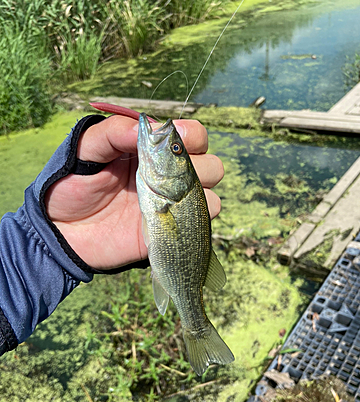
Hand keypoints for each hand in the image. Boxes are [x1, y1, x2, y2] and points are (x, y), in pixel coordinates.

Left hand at [45, 115, 223, 269]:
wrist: (61, 231)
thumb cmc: (71, 185)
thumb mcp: (85, 150)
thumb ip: (113, 132)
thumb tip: (147, 127)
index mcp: (154, 152)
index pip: (194, 136)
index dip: (193, 135)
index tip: (176, 138)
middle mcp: (170, 177)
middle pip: (212, 165)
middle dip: (199, 166)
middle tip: (163, 175)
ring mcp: (172, 206)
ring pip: (212, 195)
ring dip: (196, 195)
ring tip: (161, 198)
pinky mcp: (169, 232)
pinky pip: (199, 225)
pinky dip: (191, 220)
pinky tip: (163, 217)